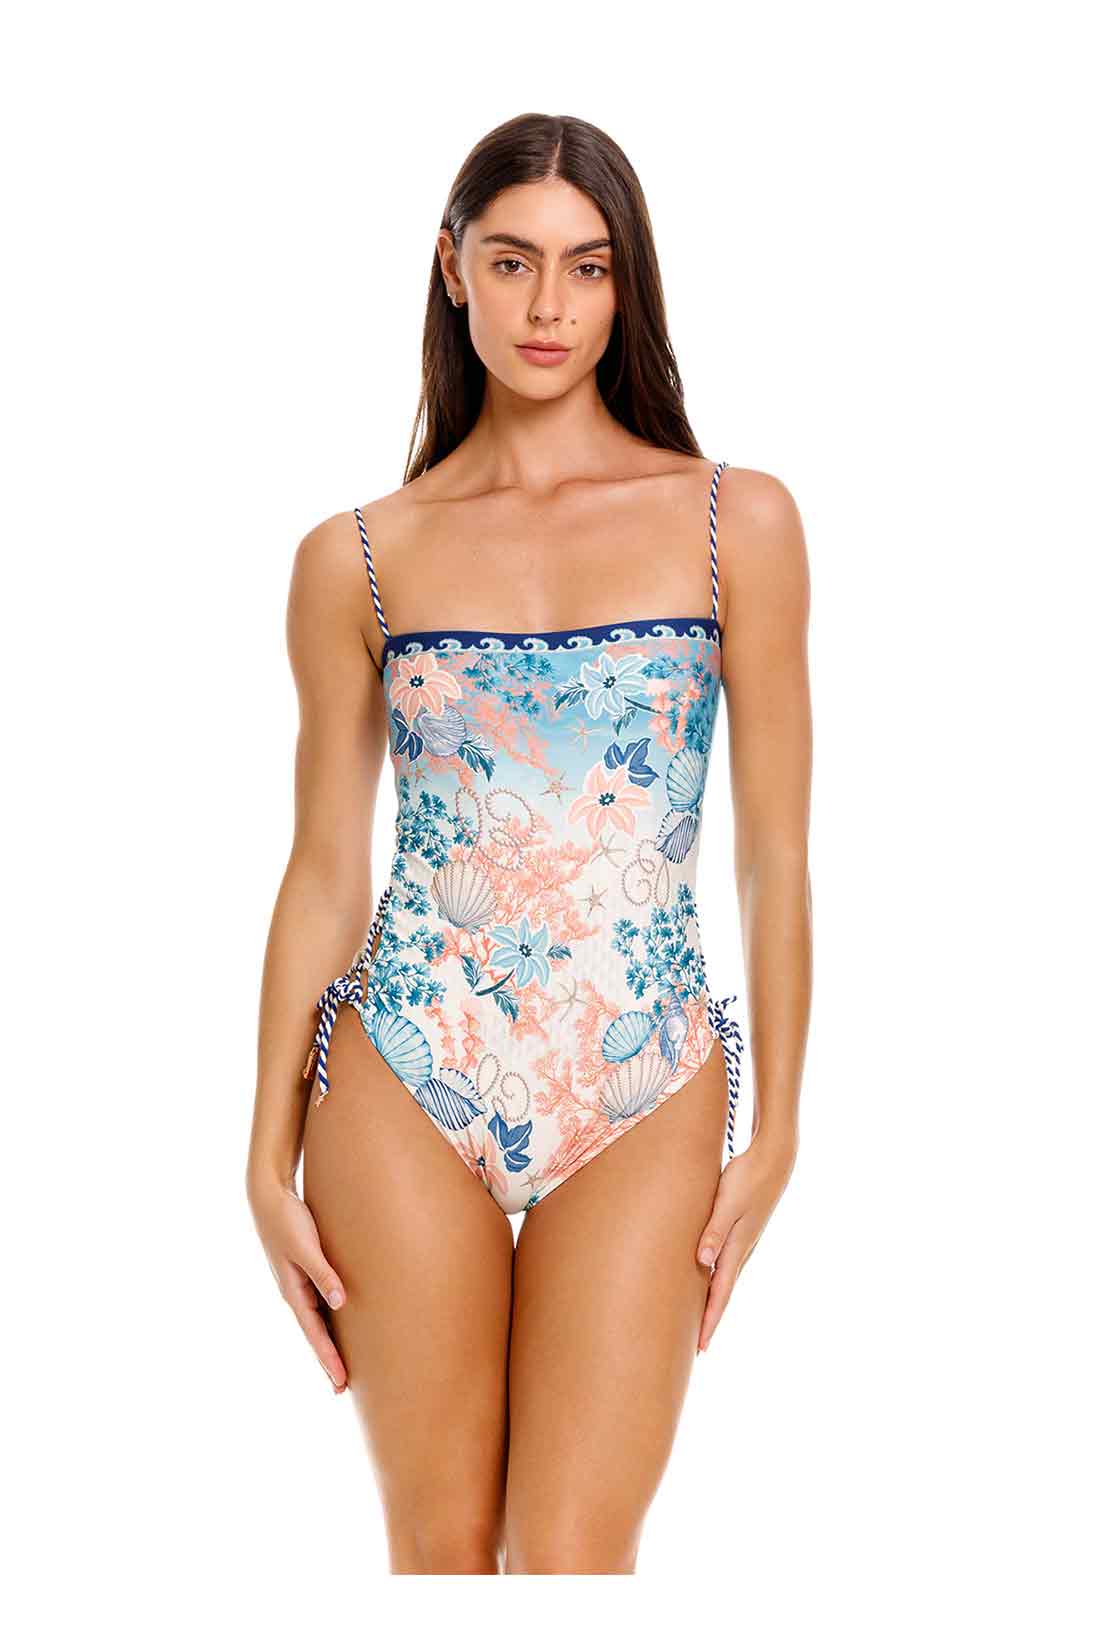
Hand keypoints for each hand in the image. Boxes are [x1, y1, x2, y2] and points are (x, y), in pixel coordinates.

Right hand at [247, 1172, 348, 1393]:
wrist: (268, 1195)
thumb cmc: (287, 1219)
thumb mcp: (306, 1247)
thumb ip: (323, 1274)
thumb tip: (341, 1303)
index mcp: (293, 1292)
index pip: (315, 1334)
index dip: (328, 1359)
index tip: (340, 1382)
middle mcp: (294, 1292)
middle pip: (315, 1333)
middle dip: (327, 1359)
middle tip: (342, 1388)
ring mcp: (297, 1282)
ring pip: (316, 1319)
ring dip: (328, 1341)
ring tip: (341, 1362)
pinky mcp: (303, 1269)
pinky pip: (318, 1302)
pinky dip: (328, 1318)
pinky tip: (338, 1321)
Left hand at [695, 1128, 797, 1352]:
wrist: (775, 1159)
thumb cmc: (748, 1178)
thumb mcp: (727, 1203)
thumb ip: (714, 1231)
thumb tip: (703, 1262)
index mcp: (736, 1248)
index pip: (720, 1293)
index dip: (710, 1320)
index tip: (701, 1347)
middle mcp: (741, 1250)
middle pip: (722, 1293)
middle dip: (710, 1318)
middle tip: (698, 1346)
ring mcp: (744, 1241)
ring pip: (725, 1279)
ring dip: (713, 1300)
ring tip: (700, 1318)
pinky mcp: (743, 1230)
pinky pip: (726, 1263)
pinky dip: (716, 1279)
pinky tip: (709, 1277)